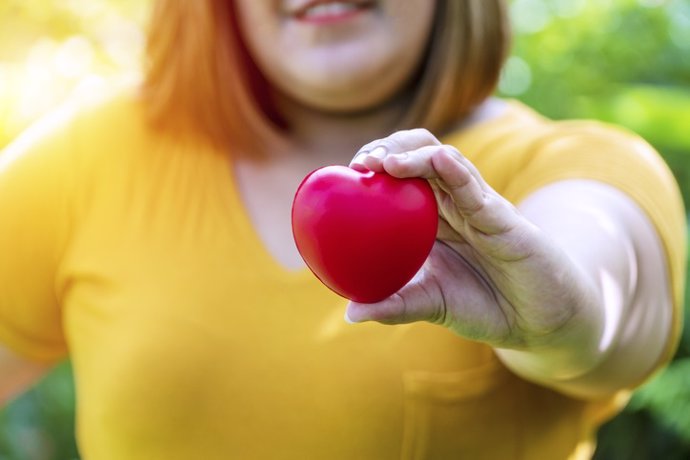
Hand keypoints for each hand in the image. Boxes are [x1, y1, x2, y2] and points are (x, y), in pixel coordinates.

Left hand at [346, 129, 601, 363]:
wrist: (539, 322)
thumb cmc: (484, 306)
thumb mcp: (432, 304)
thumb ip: (395, 305)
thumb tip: (351, 313)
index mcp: (433, 219)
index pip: (400, 177)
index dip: (374, 166)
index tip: (344, 174)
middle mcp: (454, 204)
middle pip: (420, 157)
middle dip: (389, 148)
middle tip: (362, 162)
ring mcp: (479, 206)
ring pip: (446, 163)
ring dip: (414, 154)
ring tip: (384, 162)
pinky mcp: (503, 218)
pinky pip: (478, 189)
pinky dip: (457, 171)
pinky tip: (439, 161)